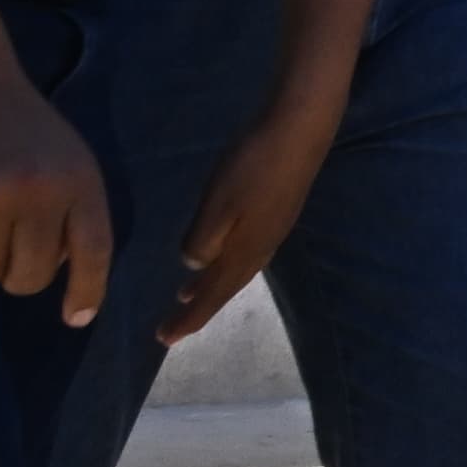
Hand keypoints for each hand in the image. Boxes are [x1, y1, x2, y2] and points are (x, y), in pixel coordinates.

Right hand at [0, 65, 110, 322]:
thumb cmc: (25, 132)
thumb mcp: (71, 163)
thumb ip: (75, 215)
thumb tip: (65, 278)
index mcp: (80, 183)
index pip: (94, 253)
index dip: (87, 292)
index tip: (76, 319)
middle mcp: (38, 193)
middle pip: (31, 277)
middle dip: (18, 276)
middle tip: (8, 249)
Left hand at [164, 101, 339, 343]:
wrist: (302, 127)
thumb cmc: (254, 162)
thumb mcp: (219, 202)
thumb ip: (203, 239)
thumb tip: (193, 265)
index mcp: (246, 249)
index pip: (213, 293)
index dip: (189, 317)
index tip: (164, 339)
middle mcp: (263, 246)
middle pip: (227, 286)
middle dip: (199, 308)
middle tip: (172, 328)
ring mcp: (275, 227)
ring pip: (238, 269)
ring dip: (213, 285)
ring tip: (188, 296)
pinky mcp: (279, 209)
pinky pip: (248, 251)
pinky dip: (227, 263)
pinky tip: (220, 254)